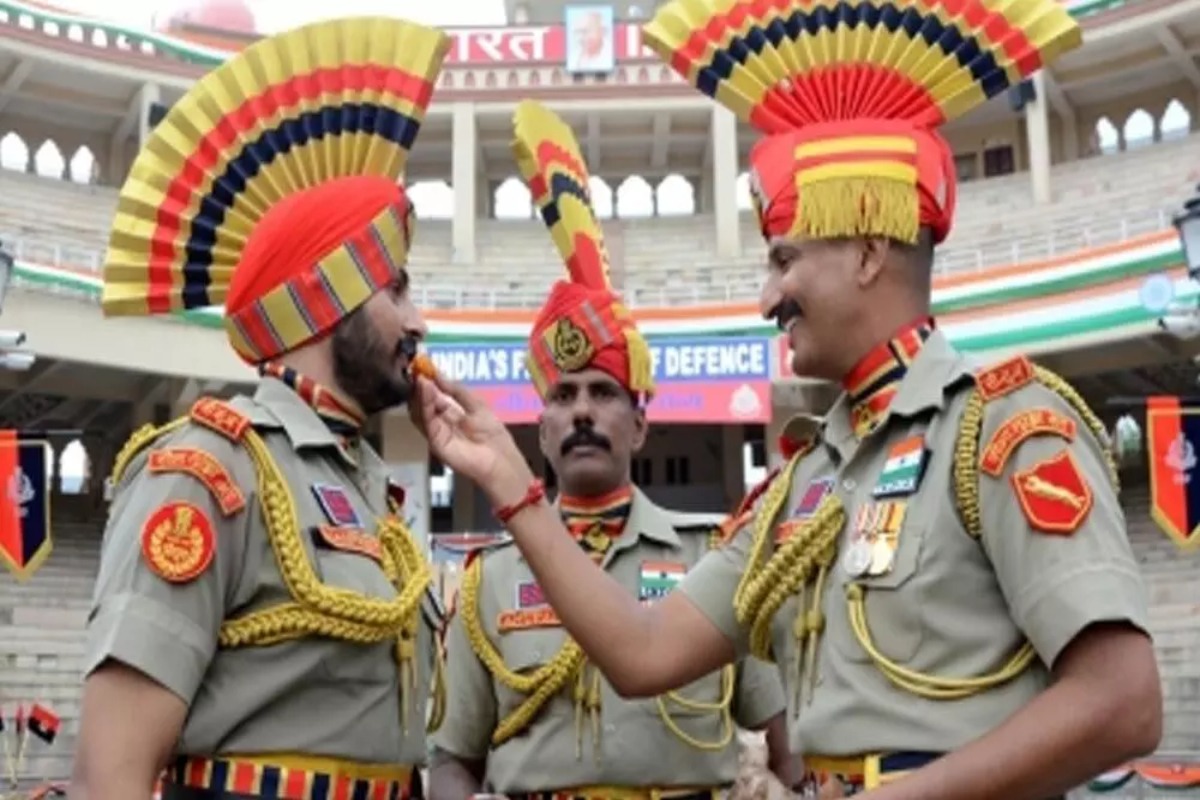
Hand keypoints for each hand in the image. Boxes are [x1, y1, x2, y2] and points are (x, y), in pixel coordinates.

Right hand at [409, 372, 534, 503]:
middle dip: (420, 386)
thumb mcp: (476, 404)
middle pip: (424, 403)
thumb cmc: (492, 434)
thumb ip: (457, 390)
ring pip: (421, 411)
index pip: (434, 396)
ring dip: (420, 392)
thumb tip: (438, 375)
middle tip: (417, 369)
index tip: (424, 367)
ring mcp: (436, 433)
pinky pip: (426, 421)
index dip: (429, 382)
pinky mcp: (435, 441)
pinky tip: (426, 389)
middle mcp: (440, 423)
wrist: (499, 459)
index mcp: (450, 414)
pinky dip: (424, 403)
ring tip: (421, 376)